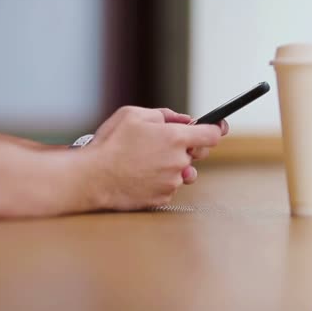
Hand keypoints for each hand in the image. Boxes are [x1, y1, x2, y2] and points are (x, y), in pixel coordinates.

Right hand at [86, 106, 222, 210]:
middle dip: (188, 147)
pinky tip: (140, 175)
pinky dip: (160, 180)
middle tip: (165, 143)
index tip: (219, 127)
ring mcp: (172, 182)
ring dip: (173, 165)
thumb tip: (184, 120)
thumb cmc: (110, 144)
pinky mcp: (162, 198)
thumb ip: (164, 114)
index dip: (216, 129)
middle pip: (198, 153)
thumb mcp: (133, 115)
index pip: (211, 135)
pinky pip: (169, 186)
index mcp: (175, 138)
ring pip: (183, 171)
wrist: (92, 178)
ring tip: (147, 161)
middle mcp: (179, 162)